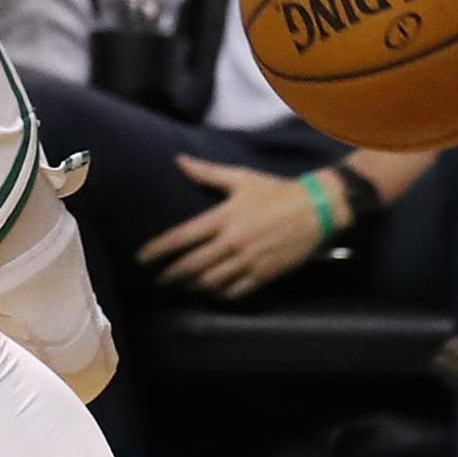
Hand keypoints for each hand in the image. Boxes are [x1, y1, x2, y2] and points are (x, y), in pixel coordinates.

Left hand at [140, 156, 330, 299]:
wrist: (316, 209)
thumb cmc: (275, 191)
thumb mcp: (240, 178)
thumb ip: (206, 172)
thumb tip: (179, 161)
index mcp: (223, 217)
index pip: (180, 238)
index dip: (157, 250)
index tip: (141, 258)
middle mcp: (232, 242)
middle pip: (191, 266)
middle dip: (169, 276)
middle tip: (157, 281)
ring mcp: (248, 261)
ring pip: (210, 283)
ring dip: (191, 288)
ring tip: (180, 289)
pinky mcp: (264, 275)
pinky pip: (235, 292)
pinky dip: (218, 296)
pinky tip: (209, 294)